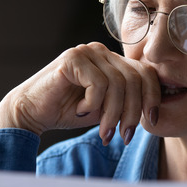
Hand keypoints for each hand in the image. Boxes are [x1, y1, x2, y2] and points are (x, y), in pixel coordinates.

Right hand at [0, 42, 160, 144]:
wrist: (31, 113)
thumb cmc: (69, 111)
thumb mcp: (107, 109)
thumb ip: (128, 104)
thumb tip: (155, 114)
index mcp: (113, 60)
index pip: (146, 73)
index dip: (152, 98)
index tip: (151, 122)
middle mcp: (102, 51)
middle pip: (135, 79)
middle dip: (132, 112)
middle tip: (123, 135)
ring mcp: (87, 52)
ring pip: (118, 84)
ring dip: (113, 114)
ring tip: (104, 131)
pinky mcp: (72, 59)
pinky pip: (98, 84)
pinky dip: (93, 104)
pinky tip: (80, 110)